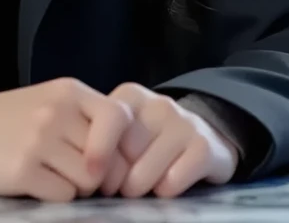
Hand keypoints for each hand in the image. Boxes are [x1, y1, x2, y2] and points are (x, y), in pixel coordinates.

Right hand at [0, 78, 135, 200]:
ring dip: (76, 188)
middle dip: (99, 176)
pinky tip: (34, 182)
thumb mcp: (52, 105)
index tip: (109, 161)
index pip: (121, 116)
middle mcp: (56, 111)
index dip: (124, 147)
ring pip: (88, 181)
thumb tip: (129, 160)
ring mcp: (38, 139)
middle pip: (108, 159)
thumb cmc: (11, 121)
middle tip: (77, 174)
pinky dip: (53, 197)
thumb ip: (88, 122)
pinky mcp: (21, 169)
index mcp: (69, 91)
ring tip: (51, 174)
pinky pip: (62, 197)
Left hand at [95, 83, 238, 198]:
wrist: (206, 136)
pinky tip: (165, 186)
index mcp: (131, 96)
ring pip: (145, 173)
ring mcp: (184, 123)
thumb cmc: (152, 137)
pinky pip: (172, 182)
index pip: (104, 127)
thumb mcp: (127, 128)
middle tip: (120, 185)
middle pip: (124, 155)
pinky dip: (164, 192)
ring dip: (140, 189)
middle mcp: (159, 104)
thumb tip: (82, 170)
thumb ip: (104, 137)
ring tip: (141, 188)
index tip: (96, 176)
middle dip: (118, 178)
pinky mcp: (204, 147)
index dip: (97, 159)